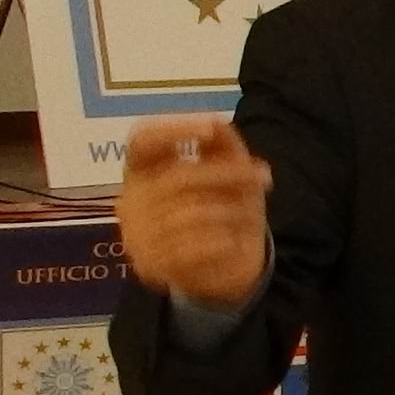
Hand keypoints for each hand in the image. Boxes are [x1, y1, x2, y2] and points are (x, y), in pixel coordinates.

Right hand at [116, 116, 271, 311]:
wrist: (215, 272)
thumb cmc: (217, 212)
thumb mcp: (226, 174)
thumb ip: (221, 145)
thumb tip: (218, 122)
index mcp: (142, 171)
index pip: (141, 141)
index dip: (171, 130)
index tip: (210, 127)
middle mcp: (131, 199)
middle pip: (176, 177)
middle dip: (226, 173)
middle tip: (263, 176)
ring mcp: (137, 234)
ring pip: (186, 213)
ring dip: (229, 211)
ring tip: (253, 213)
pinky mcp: (151, 266)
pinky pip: (188, 249)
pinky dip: (218, 242)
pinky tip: (234, 241)